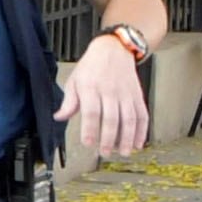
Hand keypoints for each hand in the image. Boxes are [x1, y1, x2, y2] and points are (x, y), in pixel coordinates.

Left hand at [59, 34, 153, 159]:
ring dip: (127, 138)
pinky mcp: (137, 96)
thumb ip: (69, 101)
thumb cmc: (92, 66)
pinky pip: (142, 114)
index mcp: (91, 88)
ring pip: (130, 118)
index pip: (91, 111)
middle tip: (104, 152)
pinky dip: (142, 130)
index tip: (88, 143)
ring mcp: (126, 94)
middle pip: (112, 118)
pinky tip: (138, 142)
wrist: (114, 49)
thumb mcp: (74, 80)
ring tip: (122, 152)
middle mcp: (110, 91)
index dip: (90, 129)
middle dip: (108, 138)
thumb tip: (58, 117)